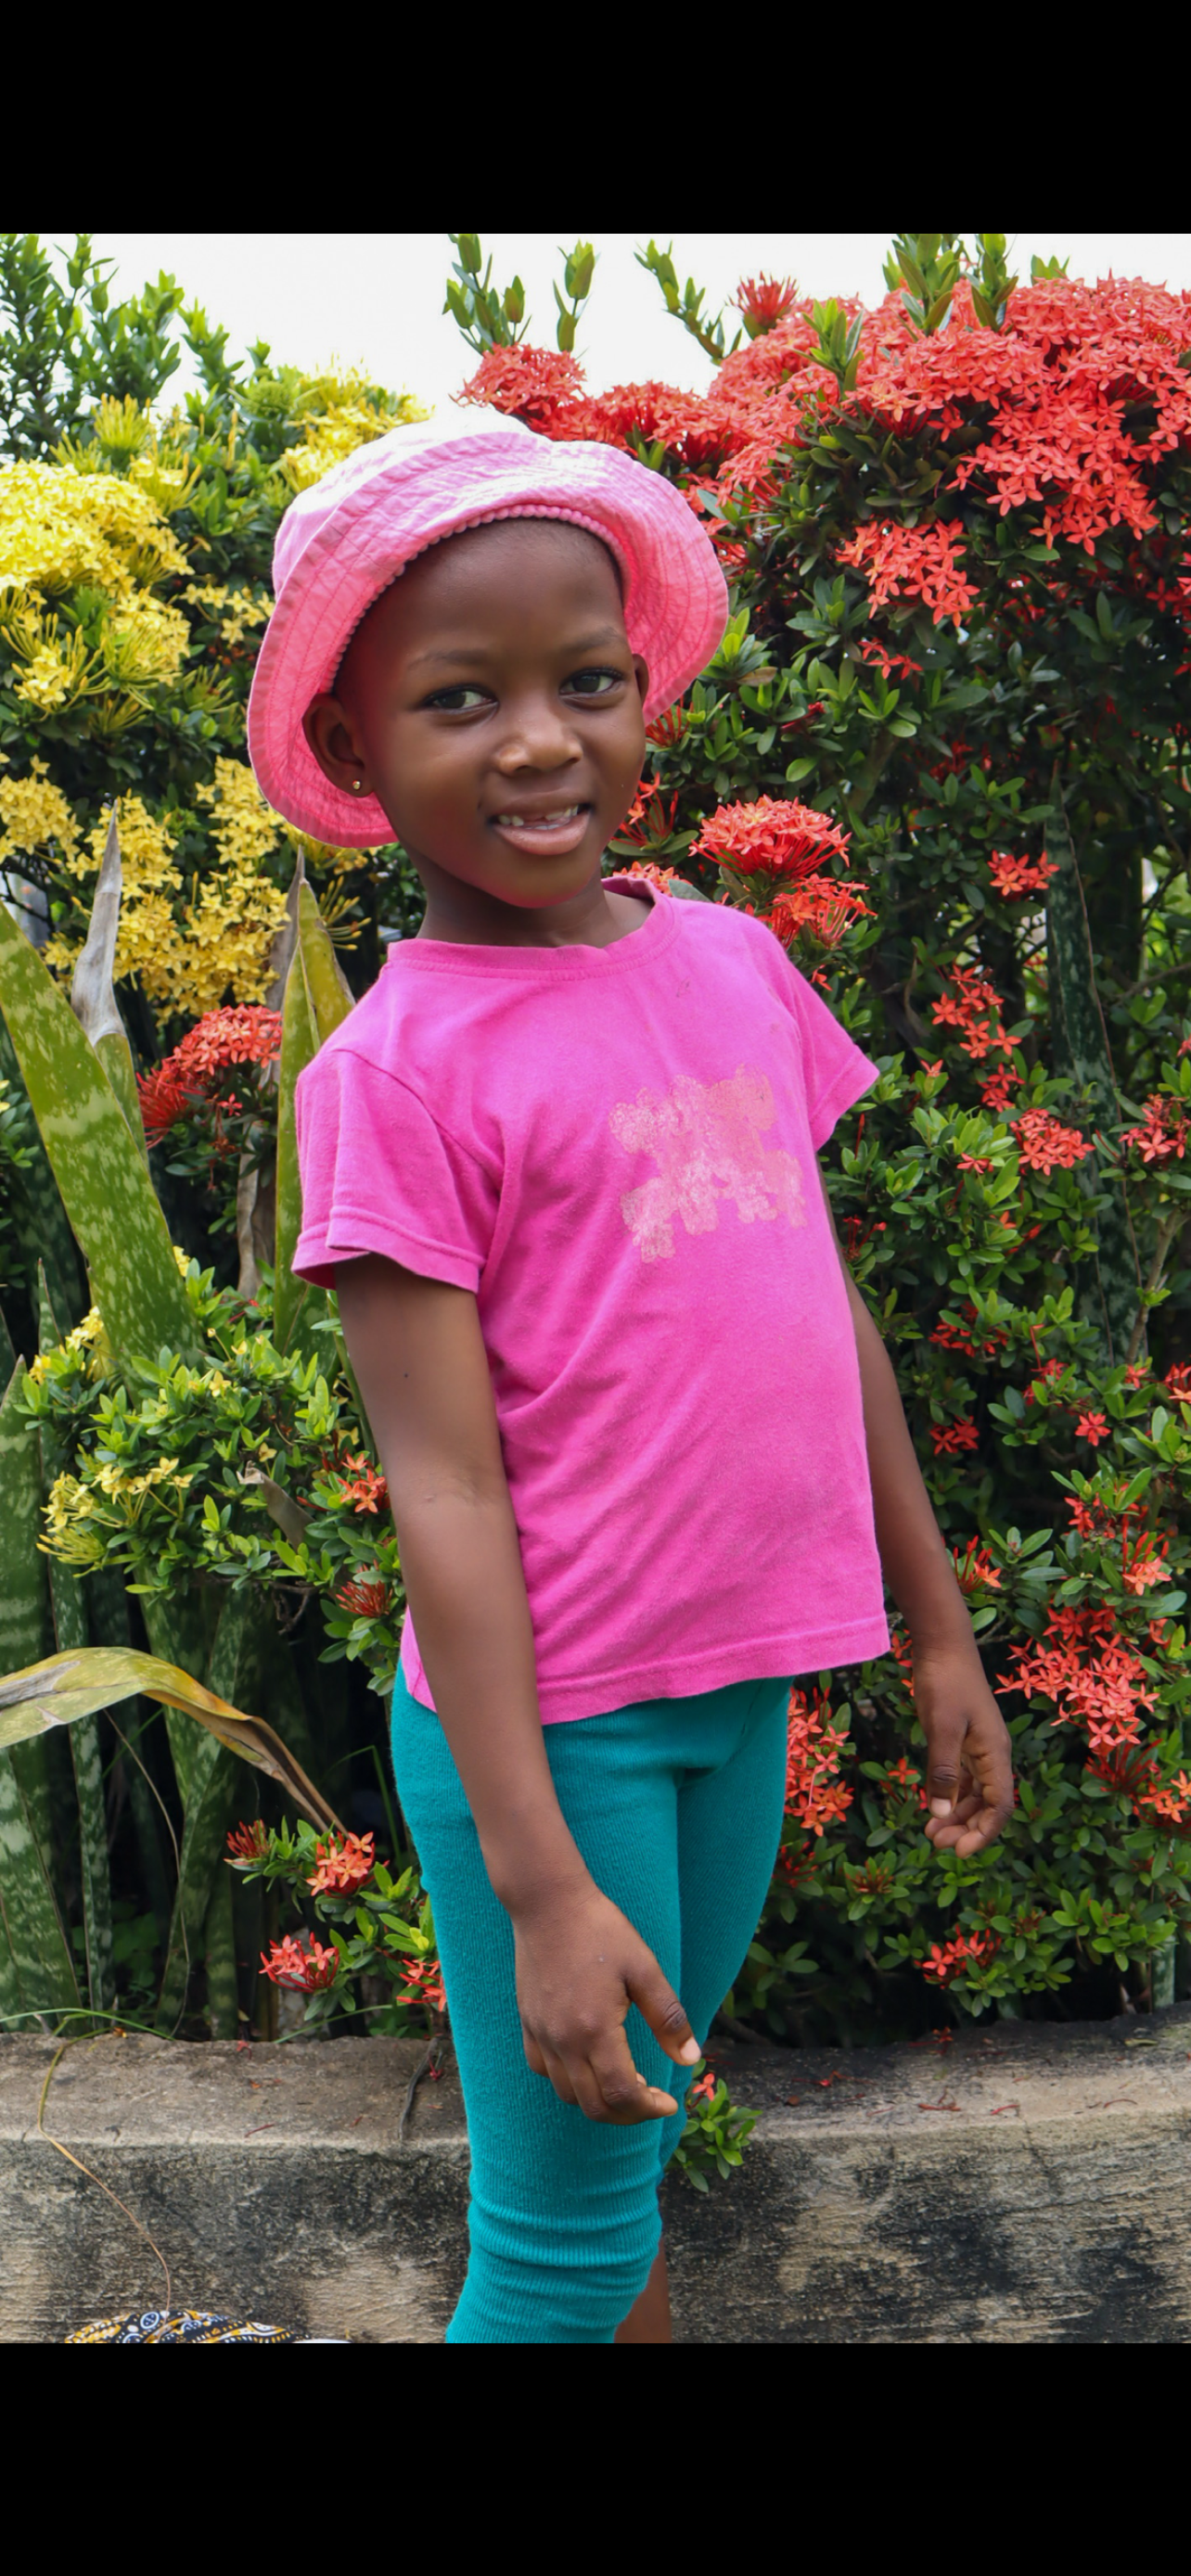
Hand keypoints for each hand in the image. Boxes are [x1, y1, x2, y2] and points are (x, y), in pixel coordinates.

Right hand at [512, 1876, 699, 2122]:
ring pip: (567, 2094)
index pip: (622, 2095)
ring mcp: (541, 2033)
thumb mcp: (644, 1970)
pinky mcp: (528, 2023)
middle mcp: (563, 2040)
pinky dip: (569, 2081)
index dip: (650, 2109)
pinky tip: (588, 2062)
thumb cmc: (601, 1930)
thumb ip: (668, 2019)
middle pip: (594, 2106)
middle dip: (629, 2114)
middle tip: (651, 2098)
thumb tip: (691, 2059)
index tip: (669, 2102)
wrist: (548, 1903)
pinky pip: (544, 2070)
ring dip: (599, 2101)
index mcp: (595, 2029)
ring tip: (625, 2081)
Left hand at [913, 1639, 1014, 1855]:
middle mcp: (992, 1754)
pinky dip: (950, 1797)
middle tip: (937, 1845)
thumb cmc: (945, 1683)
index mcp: (995, 1753)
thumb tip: (940, 1816)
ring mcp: (978, 1748)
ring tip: (931, 1834)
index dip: (983, 1832)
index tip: (959, 1852)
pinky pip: (962, 1779)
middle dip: (966, 1828)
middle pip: (988, 1805)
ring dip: (956, 1816)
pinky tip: (932, 1810)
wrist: (943, 1646)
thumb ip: (942, 1771)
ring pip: (974, 1794)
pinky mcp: (963, 1741)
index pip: (999, 1806)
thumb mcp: (942, 1727)